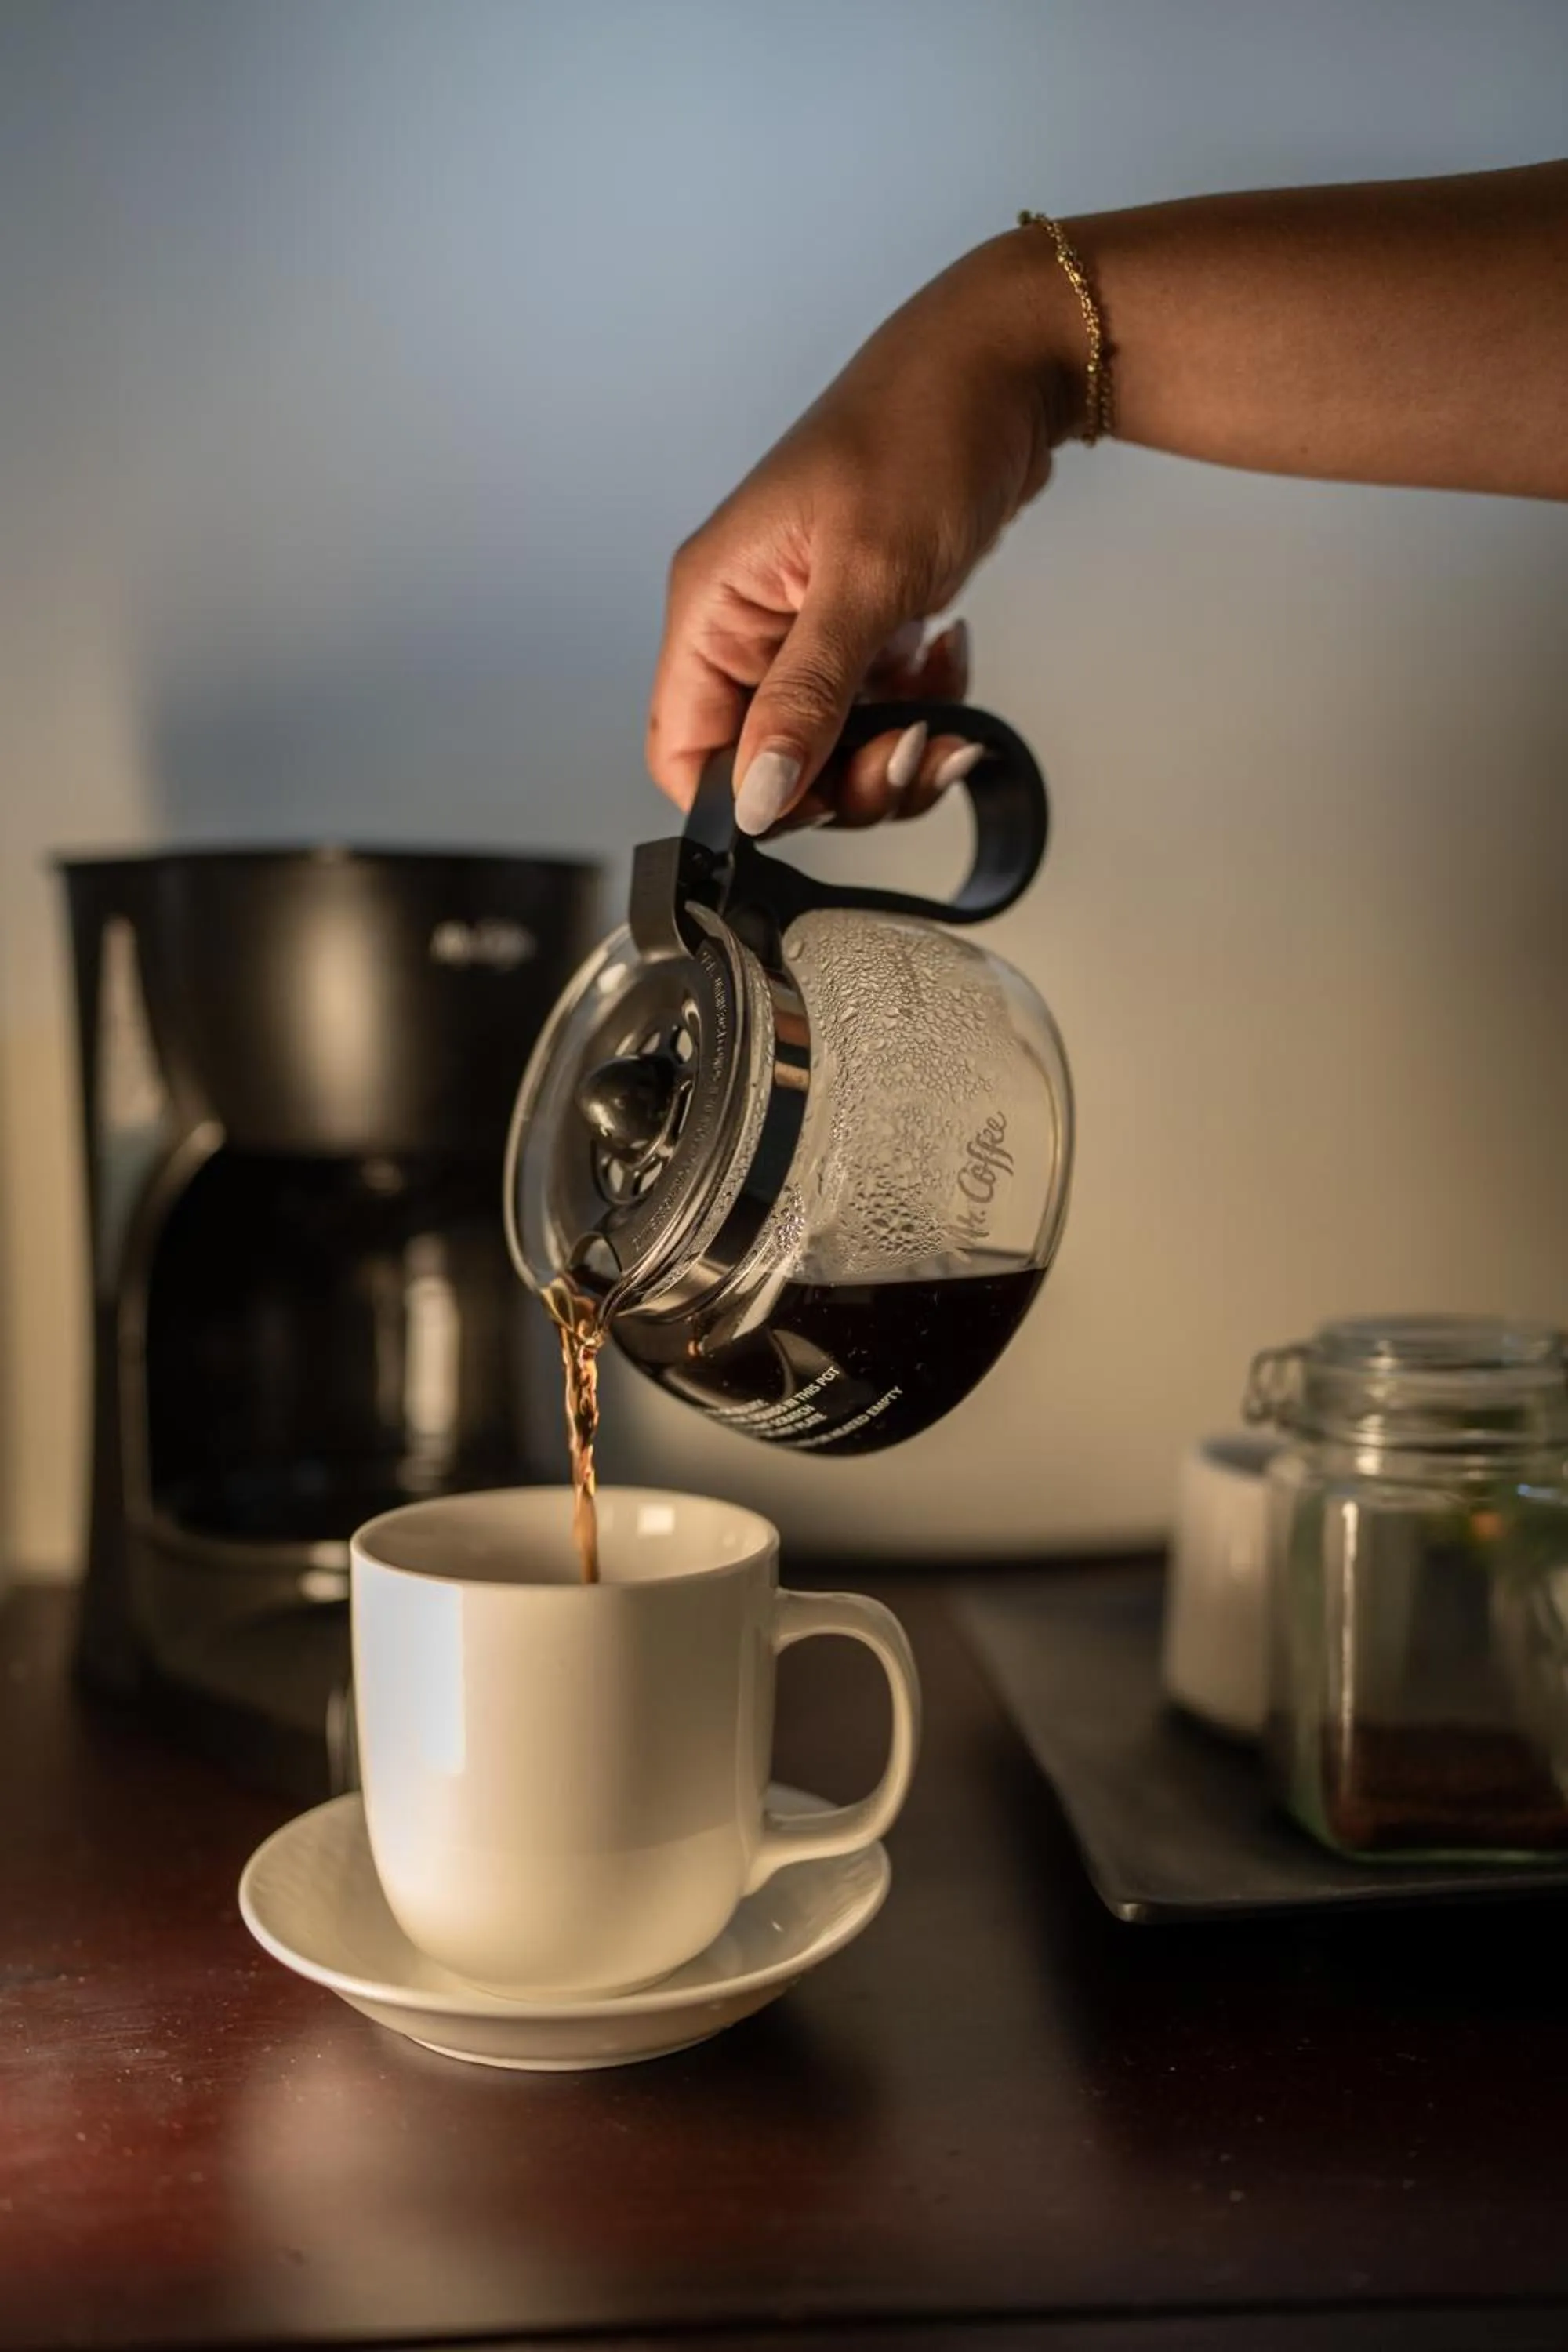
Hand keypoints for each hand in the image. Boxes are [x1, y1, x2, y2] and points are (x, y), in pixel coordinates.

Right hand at [646, 233, 1080, 834]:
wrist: (1005, 366)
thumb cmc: (923, 434)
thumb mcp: (864, 579)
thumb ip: (804, 700)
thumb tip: (752, 800)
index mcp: (714, 605)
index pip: (686, 751)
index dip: (747, 797)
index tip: (823, 794)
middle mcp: (747, 622)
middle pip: (765, 765)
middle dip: (844, 780)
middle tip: (913, 748)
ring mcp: (804, 628)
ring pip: (828, 750)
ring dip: (895, 752)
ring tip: (946, 707)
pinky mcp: (859, 628)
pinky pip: (876, 712)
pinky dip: (920, 710)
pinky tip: (947, 657)